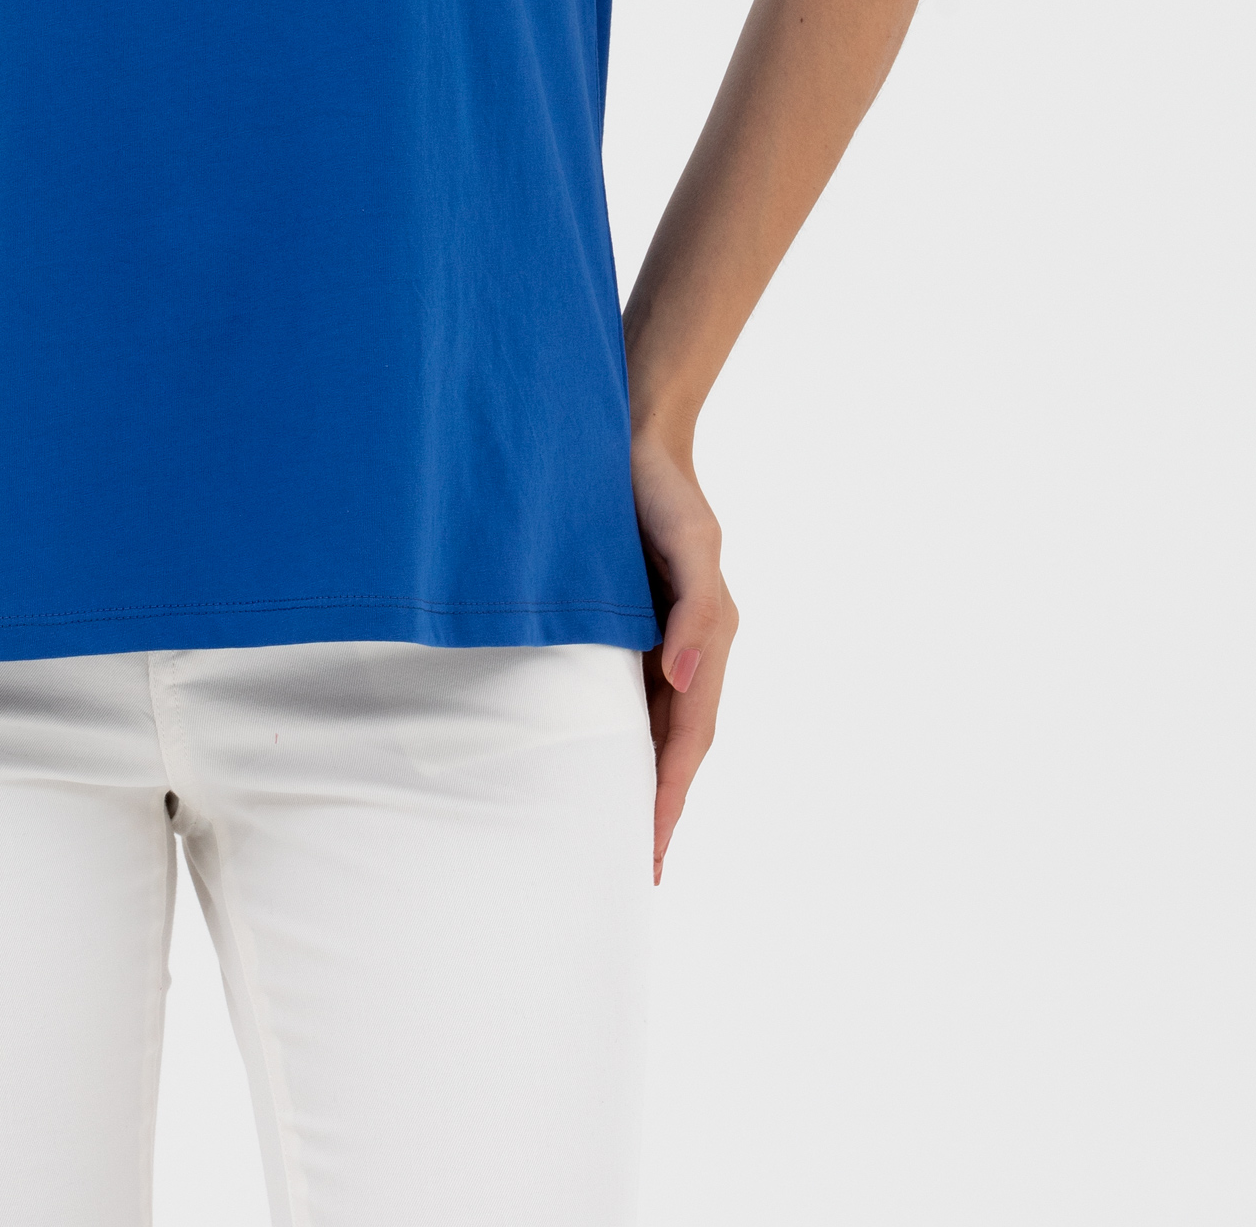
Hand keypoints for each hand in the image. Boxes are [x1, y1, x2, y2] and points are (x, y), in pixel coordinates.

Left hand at [631, 433, 738, 883]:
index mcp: (708, 640)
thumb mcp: (692, 546)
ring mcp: (658, 634)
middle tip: (635, 865)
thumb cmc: (663, 490)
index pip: (688, 736)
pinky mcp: (628, 618)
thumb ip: (697, 613)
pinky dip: (616, 731)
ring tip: (617, 829)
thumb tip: (686, 682)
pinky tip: (591, 753)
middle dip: (659, 802)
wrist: (633, 435)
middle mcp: (687, 646)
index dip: (669, 794)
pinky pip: (626, 688)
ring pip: (650, 722)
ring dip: (639, 774)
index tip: (651, 850)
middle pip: (675, 742)